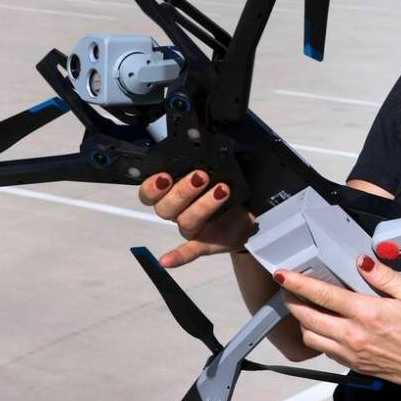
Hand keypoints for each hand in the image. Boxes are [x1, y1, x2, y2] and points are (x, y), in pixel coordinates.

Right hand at [139, 170, 254, 267]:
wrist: (250, 209)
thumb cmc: (228, 185)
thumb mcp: (217, 168)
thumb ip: (206, 159)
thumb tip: (204, 139)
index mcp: (173, 191)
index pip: (149, 192)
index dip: (152, 186)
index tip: (165, 175)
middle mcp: (177, 212)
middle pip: (165, 208)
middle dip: (182, 191)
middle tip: (201, 177)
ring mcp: (192, 229)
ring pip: (185, 221)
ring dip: (202, 206)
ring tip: (222, 190)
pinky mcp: (206, 244)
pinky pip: (189, 252)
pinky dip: (177, 257)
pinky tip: (165, 261)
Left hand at [277, 255, 400, 394]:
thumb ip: (385, 276)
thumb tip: (361, 262)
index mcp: (367, 313)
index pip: (322, 295)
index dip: (297, 283)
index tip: (282, 274)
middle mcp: (354, 336)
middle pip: (306, 319)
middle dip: (292, 301)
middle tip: (289, 288)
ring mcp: (352, 354)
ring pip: (311, 338)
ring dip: (303, 322)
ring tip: (306, 307)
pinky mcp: (356, 366)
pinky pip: (326, 351)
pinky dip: (318, 337)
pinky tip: (327, 325)